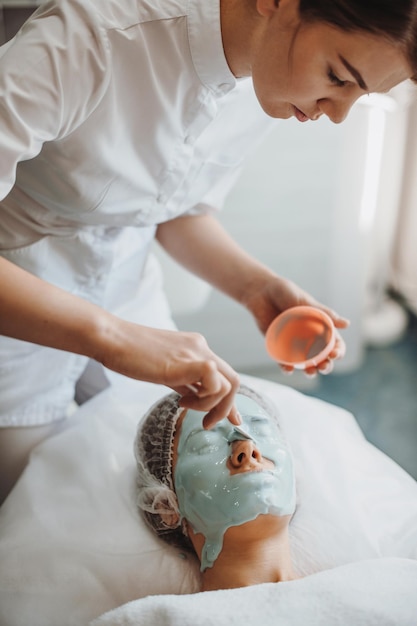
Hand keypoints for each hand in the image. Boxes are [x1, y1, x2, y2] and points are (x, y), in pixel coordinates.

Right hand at [98, 320, 240, 428]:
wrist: (112, 339)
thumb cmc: (129, 355)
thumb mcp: (164, 370)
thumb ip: (183, 381)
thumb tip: (193, 398)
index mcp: (196, 347)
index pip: (224, 375)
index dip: (229, 401)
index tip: (227, 420)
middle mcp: (200, 347)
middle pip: (233, 380)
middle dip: (226, 409)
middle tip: (206, 423)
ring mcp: (196, 353)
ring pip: (229, 385)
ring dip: (210, 406)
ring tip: (184, 406)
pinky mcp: (187, 362)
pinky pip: (215, 384)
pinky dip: (204, 400)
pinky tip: (182, 401)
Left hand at [243, 272, 349, 376]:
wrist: (260, 291)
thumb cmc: (285, 292)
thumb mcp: (305, 301)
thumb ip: (324, 313)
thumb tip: (347, 324)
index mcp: (319, 326)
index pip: (334, 343)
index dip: (338, 351)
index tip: (335, 354)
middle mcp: (308, 337)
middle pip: (322, 357)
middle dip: (326, 365)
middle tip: (324, 366)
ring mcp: (293, 343)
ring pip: (305, 363)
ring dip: (310, 371)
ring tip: (311, 372)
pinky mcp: (277, 346)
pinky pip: (284, 361)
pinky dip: (287, 368)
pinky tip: (288, 369)